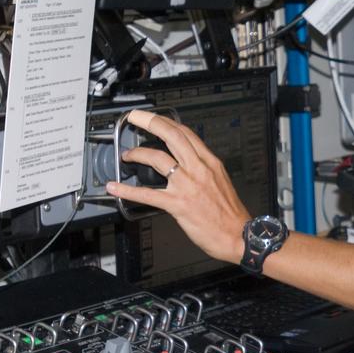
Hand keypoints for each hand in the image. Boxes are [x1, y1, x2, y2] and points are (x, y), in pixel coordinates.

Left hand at [106, 109, 249, 263]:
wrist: (238, 235)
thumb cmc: (231, 213)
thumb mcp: (221, 181)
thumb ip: (203, 169)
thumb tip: (187, 162)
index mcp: (210, 162)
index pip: (186, 133)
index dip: (167, 122)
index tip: (154, 117)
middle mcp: (198, 169)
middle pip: (171, 136)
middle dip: (150, 122)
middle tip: (135, 118)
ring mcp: (186, 185)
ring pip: (157, 158)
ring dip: (138, 153)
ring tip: (127, 155)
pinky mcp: (177, 204)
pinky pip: (147, 194)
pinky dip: (127, 190)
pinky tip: (115, 188)